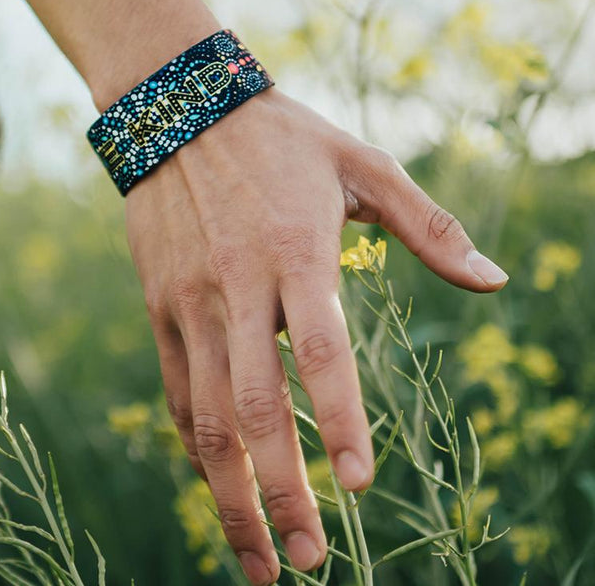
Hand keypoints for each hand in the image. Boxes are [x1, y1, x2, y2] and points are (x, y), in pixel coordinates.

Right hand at [124, 86, 507, 584]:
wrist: (178, 110)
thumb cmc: (279, 137)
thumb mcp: (361, 163)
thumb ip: (428, 226)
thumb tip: (494, 282)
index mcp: (294, 249)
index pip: (320, 350)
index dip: (340, 419)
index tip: (357, 485)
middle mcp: (236, 284)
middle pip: (255, 407)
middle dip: (280, 491)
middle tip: (308, 559)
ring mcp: (189, 299)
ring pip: (206, 414)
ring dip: (229, 492)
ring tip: (260, 555)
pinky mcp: (158, 305)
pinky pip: (177, 388)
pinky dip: (197, 443)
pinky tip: (218, 482)